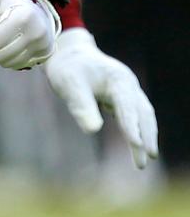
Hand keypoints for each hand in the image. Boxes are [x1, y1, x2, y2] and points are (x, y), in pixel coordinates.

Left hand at [0, 0, 60, 69]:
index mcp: (25, 17)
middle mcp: (38, 33)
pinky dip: (13, 55)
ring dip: (4, 50)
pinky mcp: (46, 54)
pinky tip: (17, 40)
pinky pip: (20, 65)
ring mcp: (45, 45)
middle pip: (1, 56)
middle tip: (2, 26)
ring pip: (10, 63)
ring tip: (10, 32)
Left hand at [44, 28, 158, 168]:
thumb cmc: (69, 69)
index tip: (137, 145)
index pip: (127, 107)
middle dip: (146, 137)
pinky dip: (141, 129)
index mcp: (117, 79)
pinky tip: (139, 145)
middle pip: (142, 113)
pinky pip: (138, 114)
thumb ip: (81, 106)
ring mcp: (129, 89)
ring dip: (147, 135)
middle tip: (144, 163)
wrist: (70, 53)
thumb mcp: (69, 85)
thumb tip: (92, 130)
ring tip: (147, 158)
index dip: (132, 127)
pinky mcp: (125, 95)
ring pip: (144, 114)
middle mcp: (128, 84)